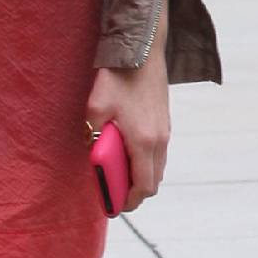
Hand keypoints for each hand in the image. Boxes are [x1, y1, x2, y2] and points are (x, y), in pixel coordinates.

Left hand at [84, 23, 170, 212]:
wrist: (143, 51)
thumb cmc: (118, 78)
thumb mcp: (96, 107)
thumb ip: (93, 134)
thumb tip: (92, 153)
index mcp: (144, 141)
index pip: (144, 186)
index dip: (129, 201)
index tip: (114, 206)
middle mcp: (160, 140)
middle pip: (154, 181)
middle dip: (135, 192)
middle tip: (114, 194)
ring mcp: (165, 131)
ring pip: (158, 167)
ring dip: (141, 177)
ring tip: (119, 174)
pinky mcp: (165, 122)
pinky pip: (159, 153)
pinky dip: (146, 162)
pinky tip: (128, 152)